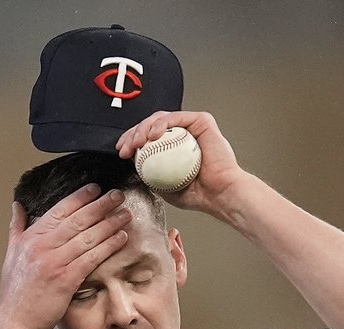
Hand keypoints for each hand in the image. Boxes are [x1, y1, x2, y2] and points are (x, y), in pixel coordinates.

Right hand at [0, 185, 132, 328]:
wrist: (15, 320)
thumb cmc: (16, 290)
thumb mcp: (11, 253)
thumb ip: (17, 227)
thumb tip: (18, 206)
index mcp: (31, 238)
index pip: (59, 210)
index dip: (80, 198)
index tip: (96, 189)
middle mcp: (42, 246)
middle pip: (77, 220)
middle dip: (101, 205)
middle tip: (118, 196)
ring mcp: (54, 262)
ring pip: (87, 237)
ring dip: (109, 224)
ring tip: (125, 214)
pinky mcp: (66, 280)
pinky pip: (91, 258)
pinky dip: (108, 246)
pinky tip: (121, 238)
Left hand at [115, 111, 250, 218]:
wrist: (221, 194)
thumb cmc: (198, 195)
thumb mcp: (163, 187)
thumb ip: (149, 173)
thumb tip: (131, 163)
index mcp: (174, 147)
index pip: (148, 138)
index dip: (132, 141)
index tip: (122, 152)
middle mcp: (183, 134)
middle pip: (151, 125)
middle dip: (133, 134)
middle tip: (125, 147)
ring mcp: (192, 126)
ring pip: (160, 118)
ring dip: (143, 128)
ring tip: (137, 143)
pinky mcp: (202, 121)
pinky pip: (176, 118)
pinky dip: (161, 124)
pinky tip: (152, 135)